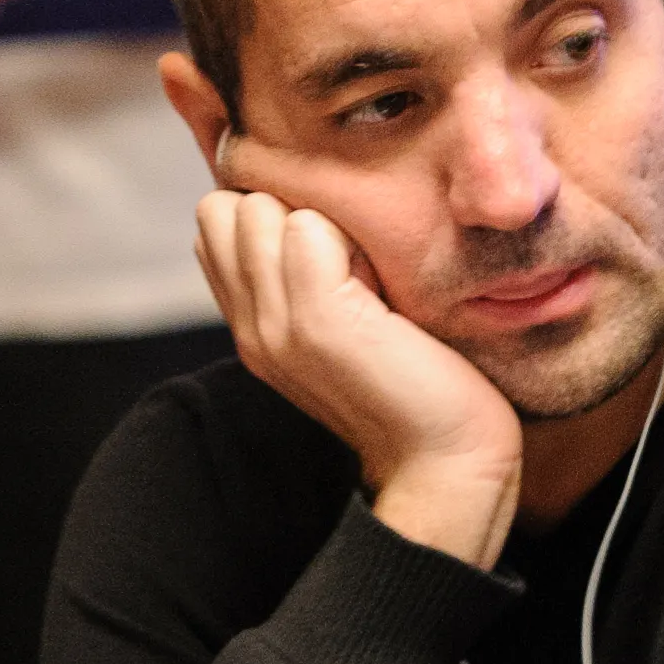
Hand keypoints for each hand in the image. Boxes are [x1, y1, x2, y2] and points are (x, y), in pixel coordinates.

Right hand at [195, 189, 522, 570]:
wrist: (448, 458)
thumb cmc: (418, 382)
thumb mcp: (346, 320)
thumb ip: (308, 273)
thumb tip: (305, 205)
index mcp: (253, 325)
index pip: (215, 222)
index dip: (271, 211)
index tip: (334, 252)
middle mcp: (251, 327)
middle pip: (223, 208)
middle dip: (287, 206)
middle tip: (352, 262)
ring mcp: (276, 326)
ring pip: (256, 210)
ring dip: (319, 219)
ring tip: (368, 275)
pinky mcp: (316, 320)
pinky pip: (305, 226)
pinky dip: (350, 235)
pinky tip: (383, 285)